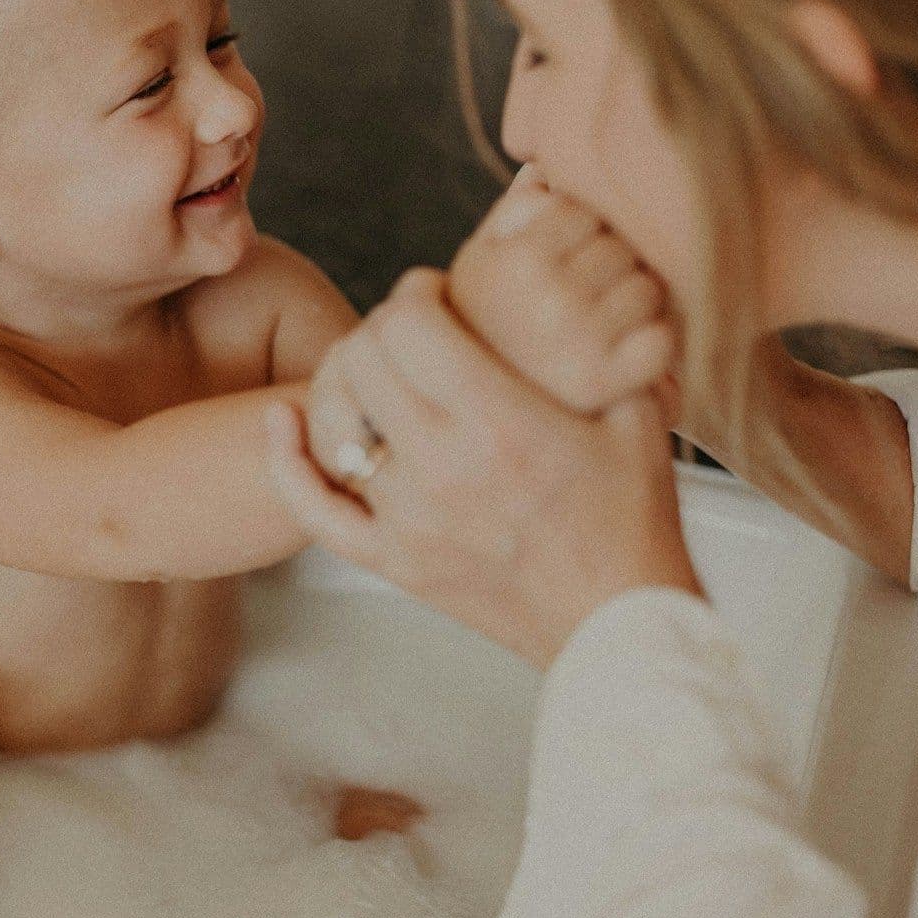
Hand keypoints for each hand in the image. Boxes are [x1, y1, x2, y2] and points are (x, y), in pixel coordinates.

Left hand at [271, 268, 700, 668]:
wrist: (620, 624)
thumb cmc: (632, 523)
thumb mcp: (636, 415)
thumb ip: (605, 348)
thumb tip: (579, 293)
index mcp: (500, 421)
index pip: (409, 323)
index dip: (416, 294)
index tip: (436, 297)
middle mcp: (442, 466)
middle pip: (363, 359)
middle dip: (381, 330)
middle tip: (410, 335)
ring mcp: (409, 518)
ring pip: (333, 421)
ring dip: (345, 382)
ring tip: (373, 373)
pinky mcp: (394, 561)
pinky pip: (316, 509)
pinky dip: (289, 462)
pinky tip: (281, 421)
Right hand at [449, 165, 675, 416]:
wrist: (483, 426)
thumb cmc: (488, 334)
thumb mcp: (480, 269)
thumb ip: (512, 216)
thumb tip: (546, 166)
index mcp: (510, 261)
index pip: (579, 209)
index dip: (578, 234)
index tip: (561, 266)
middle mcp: (543, 297)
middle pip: (618, 246)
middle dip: (609, 267)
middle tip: (585, 301)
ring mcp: (578, 340)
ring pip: (647, 288)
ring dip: (634, 305)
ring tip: (601, 330)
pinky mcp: (610, 382)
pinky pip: (662, 340)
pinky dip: (653, 348)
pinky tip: (622, 360)